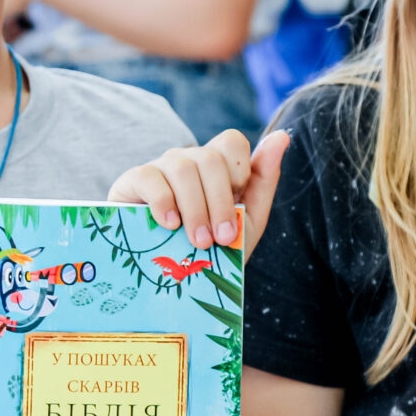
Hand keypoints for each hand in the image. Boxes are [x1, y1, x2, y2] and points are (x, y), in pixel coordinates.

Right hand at [114, 129, 290, 255]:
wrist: (169, 279)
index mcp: (216, 166)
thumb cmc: (210, 248)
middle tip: (220, 238)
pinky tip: (169, 225)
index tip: (238, 209)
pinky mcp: (133, 180)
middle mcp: (188, 160)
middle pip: (209, 158)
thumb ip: (265, 180)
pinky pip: (150, 177)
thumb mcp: (246, 221)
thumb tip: (282, 135)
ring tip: (198, 241)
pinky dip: (163, 203)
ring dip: (195, 208)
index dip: (239, 171)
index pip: (232, 141)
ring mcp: (160, 167)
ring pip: (182, 167)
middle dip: (220, 202)